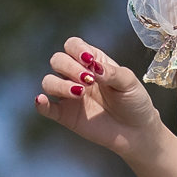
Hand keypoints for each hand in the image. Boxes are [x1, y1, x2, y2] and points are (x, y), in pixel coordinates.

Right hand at [31, 38, 154, 152]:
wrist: (136, 131)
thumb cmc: (134, 101)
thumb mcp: (129, 83)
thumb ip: (111, 73)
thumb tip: (93, 67)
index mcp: (92, 61)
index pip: (73, 45)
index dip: (77, 50)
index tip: (90, 62)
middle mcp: (76, 75)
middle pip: (57, 60)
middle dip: (69, 67)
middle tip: (89, 80)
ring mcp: (69, 94)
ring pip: (48, 81)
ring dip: (60, 85)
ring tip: (81, 93)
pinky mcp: (65, 114)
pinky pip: (46, 107)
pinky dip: (41, 103)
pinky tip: (42, 100)